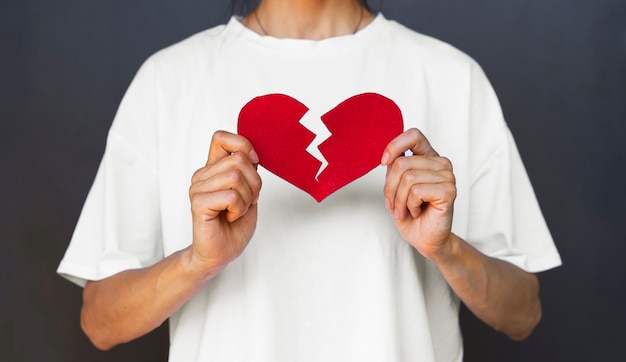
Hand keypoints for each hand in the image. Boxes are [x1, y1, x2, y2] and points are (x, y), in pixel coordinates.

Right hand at [188, 131, 261, 277]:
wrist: (222, 252)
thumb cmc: (235, 224)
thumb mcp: (248, 190)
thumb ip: (247, 169)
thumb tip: (252, 152)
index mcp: (213, 168)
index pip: (221, 138)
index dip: (242, 145)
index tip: (253, 163)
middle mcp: (202, 175)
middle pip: (238, 160)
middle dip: (254, 183)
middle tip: (247, 201)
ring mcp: (197, 189)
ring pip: (235, 177)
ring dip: (246, 198)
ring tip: (237, 210)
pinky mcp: (198, 204)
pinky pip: (230, 196)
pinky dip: (239, 209)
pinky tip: (230, 217)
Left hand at [381, 128, 456, 260]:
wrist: (425, 239)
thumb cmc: (410, 214)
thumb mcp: (395, 187)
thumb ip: (394, 168)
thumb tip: (387, 156)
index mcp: (428, 157)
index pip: (414, 135)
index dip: (395, 146)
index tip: (383, 162)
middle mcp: (441, 163)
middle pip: (402, 162)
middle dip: (390, 188)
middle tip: (394, 204)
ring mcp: (447, 176)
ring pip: (408, 178)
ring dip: (399, 200)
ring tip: (406, 210)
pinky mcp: (449, 191)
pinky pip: (416, 191)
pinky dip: (409, 205)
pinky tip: (417, 211)